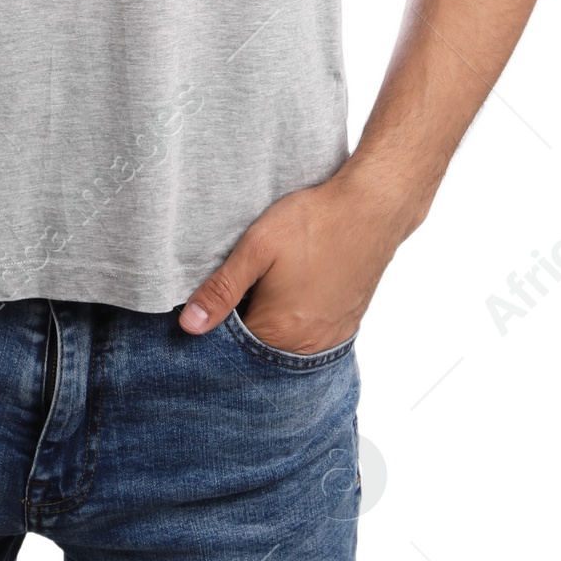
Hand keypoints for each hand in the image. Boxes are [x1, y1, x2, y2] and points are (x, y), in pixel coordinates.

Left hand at [177, 169, 413, 353]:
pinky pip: (311, 338)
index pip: (230, 348)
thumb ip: (222, 289)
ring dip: (271, 325)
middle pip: (259, 351)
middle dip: (245, 325)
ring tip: (270, 287)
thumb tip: (189, 326)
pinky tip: (294, 292)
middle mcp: (305, 345)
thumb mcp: (257, 247)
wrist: (371, 209)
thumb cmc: (314, 222)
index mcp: (277, 330)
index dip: (218, 324)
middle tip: (247, 286)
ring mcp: (329, 339)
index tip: (218, 298)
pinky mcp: (346, 327)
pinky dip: (296, 324)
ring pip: (285, 346)